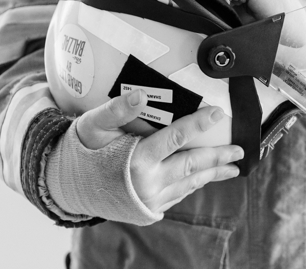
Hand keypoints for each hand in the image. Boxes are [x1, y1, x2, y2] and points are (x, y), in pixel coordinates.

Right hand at [76, 90, 242, 213]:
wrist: (66, 186)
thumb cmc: (82, 150)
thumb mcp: (93, 125)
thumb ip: (117, 110)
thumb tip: (141, 94)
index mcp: (137, 161)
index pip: (177, 138)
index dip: (199, 124)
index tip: (217, 113)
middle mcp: (148, 184)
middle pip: (192, 165)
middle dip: (218, 156)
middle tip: (240, 150)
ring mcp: (151, 200)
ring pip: (190, 184)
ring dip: (212, 173)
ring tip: (232, 166)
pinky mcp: (150, 211)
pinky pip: (179, 195)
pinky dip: (195, 184)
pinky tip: (205, 176)